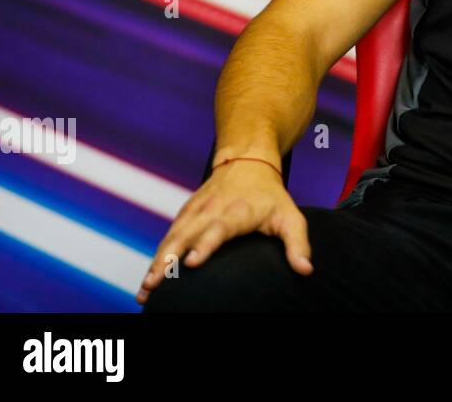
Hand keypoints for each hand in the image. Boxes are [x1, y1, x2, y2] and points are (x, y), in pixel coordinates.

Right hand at [135, 159, 311, 304]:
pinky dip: (156, 256)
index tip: (190, 262)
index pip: (217, 230)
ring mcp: (195, 212)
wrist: (247, 161)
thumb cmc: (270, 196)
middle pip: (185, 236)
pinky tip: (148, 278)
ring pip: (171, 238)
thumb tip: (306, 270)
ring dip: (156, 262)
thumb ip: (298, 244)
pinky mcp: (185, 214)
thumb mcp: (290, 216)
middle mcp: (211, 211)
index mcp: (236, 213)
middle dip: (167, 260)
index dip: (204, 245)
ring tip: (145, 289)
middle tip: (153, 285)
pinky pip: (167, 237)